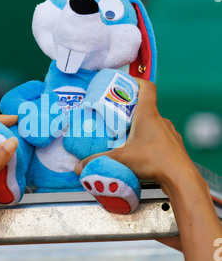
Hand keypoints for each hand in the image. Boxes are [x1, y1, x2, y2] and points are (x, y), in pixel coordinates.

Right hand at [75, 79, 198, 193]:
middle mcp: (161, 120)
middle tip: (115, 118)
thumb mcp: (121, 159)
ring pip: (152, 124)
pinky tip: (140, 154)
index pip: (147, 87)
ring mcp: (169, 133)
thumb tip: (79, 166)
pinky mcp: (173, 147)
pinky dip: (148, 142)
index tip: (125, 84)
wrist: (180, 178)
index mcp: (148, 114)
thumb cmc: (155, 160)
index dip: (136, 81)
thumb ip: (98, 160)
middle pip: (145, 107)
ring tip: (125, 138)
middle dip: (129, 111)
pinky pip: (158, 139)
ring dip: (139, 128)